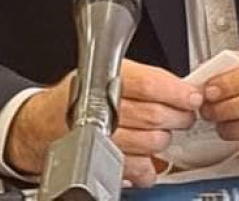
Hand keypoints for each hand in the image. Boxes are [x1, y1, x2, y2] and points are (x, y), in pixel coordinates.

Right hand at [6, 60, 201, 185]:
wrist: (45, 121)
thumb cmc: (82, 93)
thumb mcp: (110, 70)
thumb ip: (144, 78)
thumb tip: (181, 88)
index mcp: (107, 77)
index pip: (150, 83)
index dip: (177, 91)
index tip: (193, 97)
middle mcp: (103, 107)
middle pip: (155, 115)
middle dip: (178, 117)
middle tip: (186, 115)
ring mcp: (103, 137)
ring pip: (151, 142)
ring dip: (164, 140)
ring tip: (164, 132)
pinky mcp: (103, 162)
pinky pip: (138, 169)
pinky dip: (149, 167)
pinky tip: (147, 157)